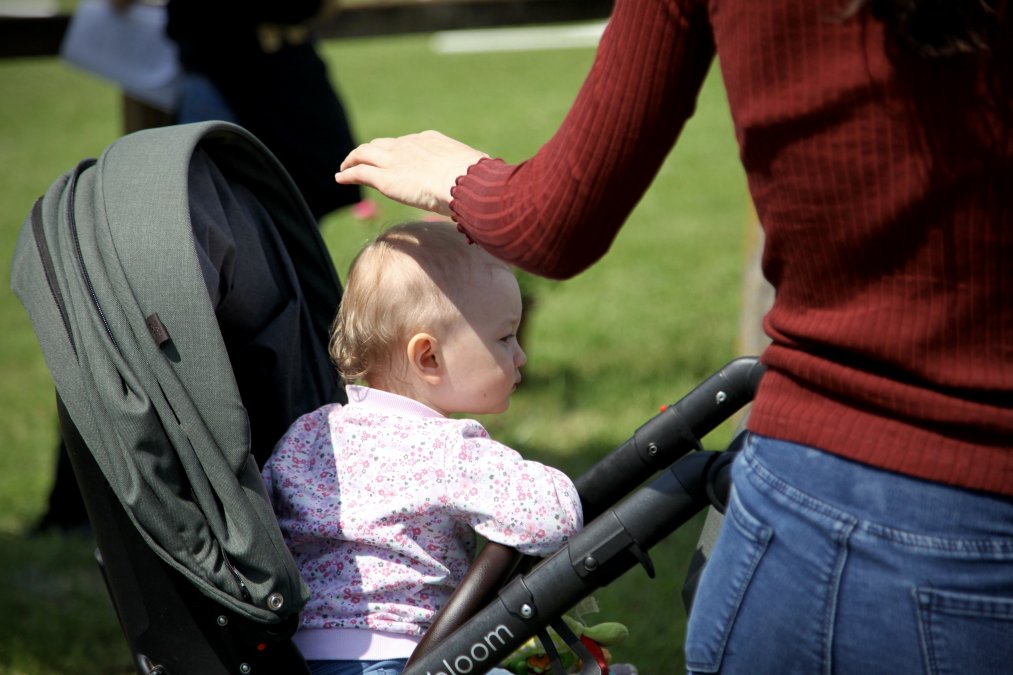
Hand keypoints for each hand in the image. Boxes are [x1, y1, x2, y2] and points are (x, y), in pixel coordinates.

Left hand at [336, 131, 488, 216]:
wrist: (466, 183)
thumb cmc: (479, 180)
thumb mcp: (479, 170)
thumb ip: (476, 173)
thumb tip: (488, 178)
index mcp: (431, 141)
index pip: (408, 143)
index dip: (398, 151)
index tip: (394, 159)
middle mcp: (409, 145)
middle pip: (382, 144)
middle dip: (371, 151)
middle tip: (362, 160)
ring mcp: (395, 160)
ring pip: (364, 153)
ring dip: (352, 160)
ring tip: (345, 167)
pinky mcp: (385, 178)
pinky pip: (359, 172)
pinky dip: (347, 174)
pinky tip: (339, 178)